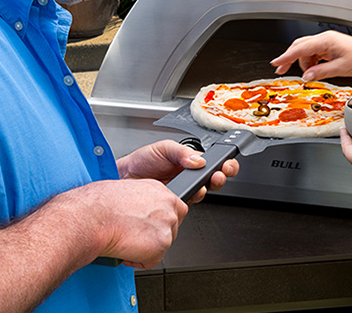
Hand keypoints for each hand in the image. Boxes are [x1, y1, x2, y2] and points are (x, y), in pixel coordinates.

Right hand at [71, 178, 188, 269]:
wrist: (90, 217)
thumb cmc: (98, 205)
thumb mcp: (126, 192)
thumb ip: (142, 201)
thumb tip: (141, 211)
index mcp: (160, 190)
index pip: (173, 209)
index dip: (158, 221)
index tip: (145, 226)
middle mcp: (167, 205)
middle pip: (172, 229)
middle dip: (153, 236)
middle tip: (133, 235)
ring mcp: (167, 224)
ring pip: (162, 246)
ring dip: (144, 248)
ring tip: (125, 240)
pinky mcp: (161, 244)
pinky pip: (151, 261)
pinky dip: (137, 261)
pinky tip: (123, 250)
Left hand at [117, 140, 239, 202]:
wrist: (124, 177)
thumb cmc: (142, 161)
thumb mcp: (164, 148)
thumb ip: (182, 152)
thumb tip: (199, 160)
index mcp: (190, 160)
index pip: (213, 162)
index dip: (224, 163)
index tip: (227, 163)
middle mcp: (190, 176)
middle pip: (214, 179)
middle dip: (222, 176)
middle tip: (219, 175)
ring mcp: (184, 190)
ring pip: (204, 191)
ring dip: (208, 187)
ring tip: (204, 183)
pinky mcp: (176, 203)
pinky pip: (189, 202)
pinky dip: (192, 198)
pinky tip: (190, 192)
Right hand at [270, 31, 351, 99]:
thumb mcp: (340, 68)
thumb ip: (321, 72)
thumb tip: (306, 76)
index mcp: (326, 40)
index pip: (300, 48)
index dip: (286, 56)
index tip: (276, 63)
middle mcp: (325, 39)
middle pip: (300, 46)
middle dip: (290, 58)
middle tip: (281, 70)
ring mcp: (328, 43)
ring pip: (307, 51)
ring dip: (304, 63)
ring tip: (309, 75)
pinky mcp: (330, 48)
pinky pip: (315, 54)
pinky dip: (311, 63)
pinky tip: (315, 71)